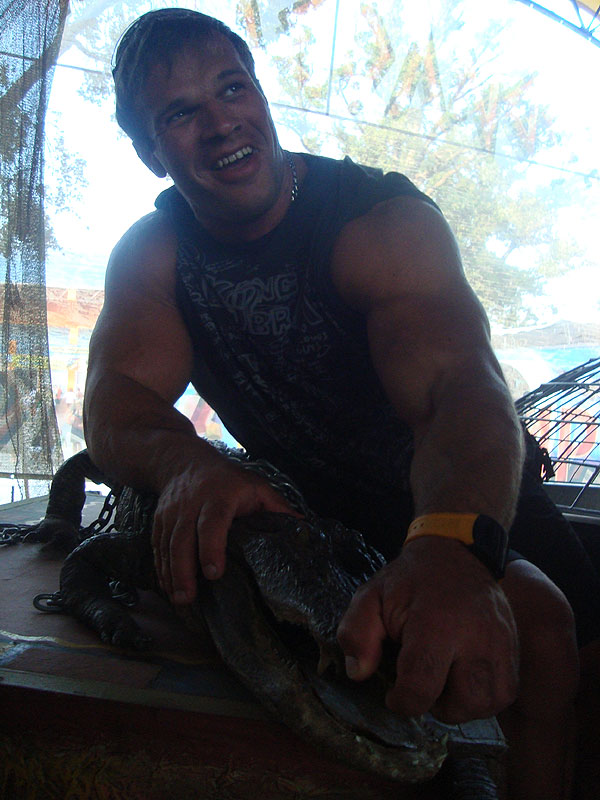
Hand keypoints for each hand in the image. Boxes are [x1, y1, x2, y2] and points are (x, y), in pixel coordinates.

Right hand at [152, 455, 297, 603]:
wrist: (183, 461)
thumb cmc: (228, 479)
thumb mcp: (256, 485)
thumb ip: (277, 507)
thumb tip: (304, 526)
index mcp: (219, 496)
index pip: (212, 522)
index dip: (212, 547)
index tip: (214, 573)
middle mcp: (191, 504)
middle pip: (183, 538)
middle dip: (184, 569)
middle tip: (188, 597)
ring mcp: (171, 513)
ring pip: (167, 545)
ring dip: (170, 574)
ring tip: (180, 600)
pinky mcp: (158, 521)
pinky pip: (157, 547)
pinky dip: (160, 569)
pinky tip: (167, 588)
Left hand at [336, 536, 518, 722]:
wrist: (456, 551)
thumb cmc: (410, 579)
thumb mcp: (371, 595)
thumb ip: (356, 633)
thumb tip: (358, 672)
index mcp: (435, 622)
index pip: (421, 686)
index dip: (402, 701)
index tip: (394, 694)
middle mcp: (475, 635)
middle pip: (460, 704)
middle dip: (434, 705)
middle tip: (421, 683)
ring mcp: (500, 642)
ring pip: (487, 703)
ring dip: (461, 705)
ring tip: (443, 681)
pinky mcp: (514, 646)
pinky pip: (504, 692)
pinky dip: (483, 696)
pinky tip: (463, 677)